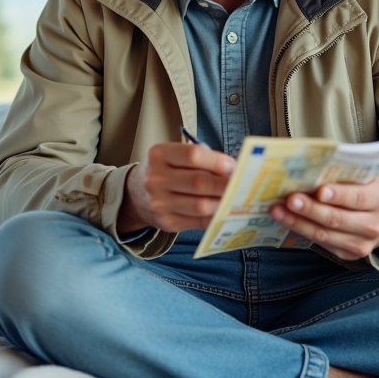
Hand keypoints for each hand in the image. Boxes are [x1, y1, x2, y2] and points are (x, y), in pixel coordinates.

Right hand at [118, 143, 234, 233]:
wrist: (137, 193)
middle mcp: (156, 179)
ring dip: (223, 202)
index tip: (233, 166)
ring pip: (201, 205)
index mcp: (159, 155)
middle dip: (225, 184)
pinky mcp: (167, 222)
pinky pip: (198, 222)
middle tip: (242, 184)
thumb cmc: (164, 170)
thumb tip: (233, 170)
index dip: (217, 161)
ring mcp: (159, 203)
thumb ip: (200, 160)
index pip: (193, 155)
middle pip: (199, 182)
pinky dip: (215, 216)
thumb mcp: (173, 156)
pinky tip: (224, 210)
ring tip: (236, 198)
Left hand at [268, 178, 378, 260]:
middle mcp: (373, 225)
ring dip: (298, 222)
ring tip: (278, 211)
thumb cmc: (368, 190)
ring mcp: (361, 244)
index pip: (357, 197)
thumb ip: (345, 175)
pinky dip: (302, 230)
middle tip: (289, 199)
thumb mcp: (366, 179)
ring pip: (324, 234)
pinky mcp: (348, 254)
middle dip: (310, 209)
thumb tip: (308, 170)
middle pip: (337, 218)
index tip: (319, 190)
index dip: (338, 195)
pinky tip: (286, 221)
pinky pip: (321, 243)